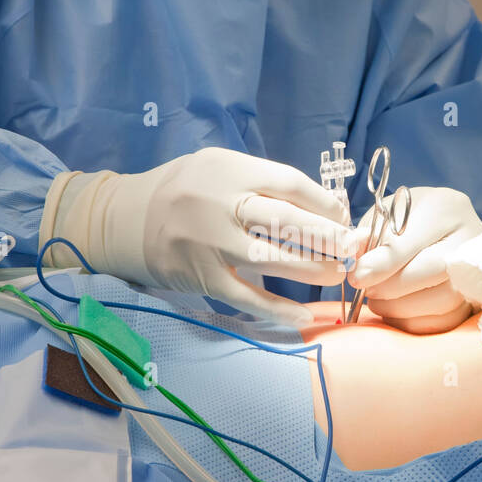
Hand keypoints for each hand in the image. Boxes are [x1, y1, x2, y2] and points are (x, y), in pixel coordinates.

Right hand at [40, 147, 353, 327]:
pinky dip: (276, 308)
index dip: (323, 203)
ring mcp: (209, 243)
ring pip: (270, 259)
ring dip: (311, 270)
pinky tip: (304, 314)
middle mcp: (219, 204)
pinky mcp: (201, 276)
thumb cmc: (188, 190)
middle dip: (326, 237)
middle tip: (354, 248)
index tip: (344, 218)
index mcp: (229, 170)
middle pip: (285, 221)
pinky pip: (245, 296)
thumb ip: (264, 181)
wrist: (127, 218)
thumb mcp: (221, 167)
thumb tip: (324, 206)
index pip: (288, 184)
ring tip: (338, 274)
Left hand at [347, 185, 481, 333]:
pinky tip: (394, 312)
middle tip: (365, 289)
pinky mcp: (472, 298)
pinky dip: (413, 322)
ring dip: (400, 308)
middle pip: (436, 269)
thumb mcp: (385, 215)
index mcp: (445, 207)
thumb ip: (370, 235)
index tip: (358, 275)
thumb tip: (356, 259)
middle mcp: (468, 237)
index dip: (384, 262)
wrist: (441, 230)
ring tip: (377, 300)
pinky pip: (445, 320)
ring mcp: (475, 270)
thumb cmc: (408, 220)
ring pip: (442, 299)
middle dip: (392, 286)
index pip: (415, 238)